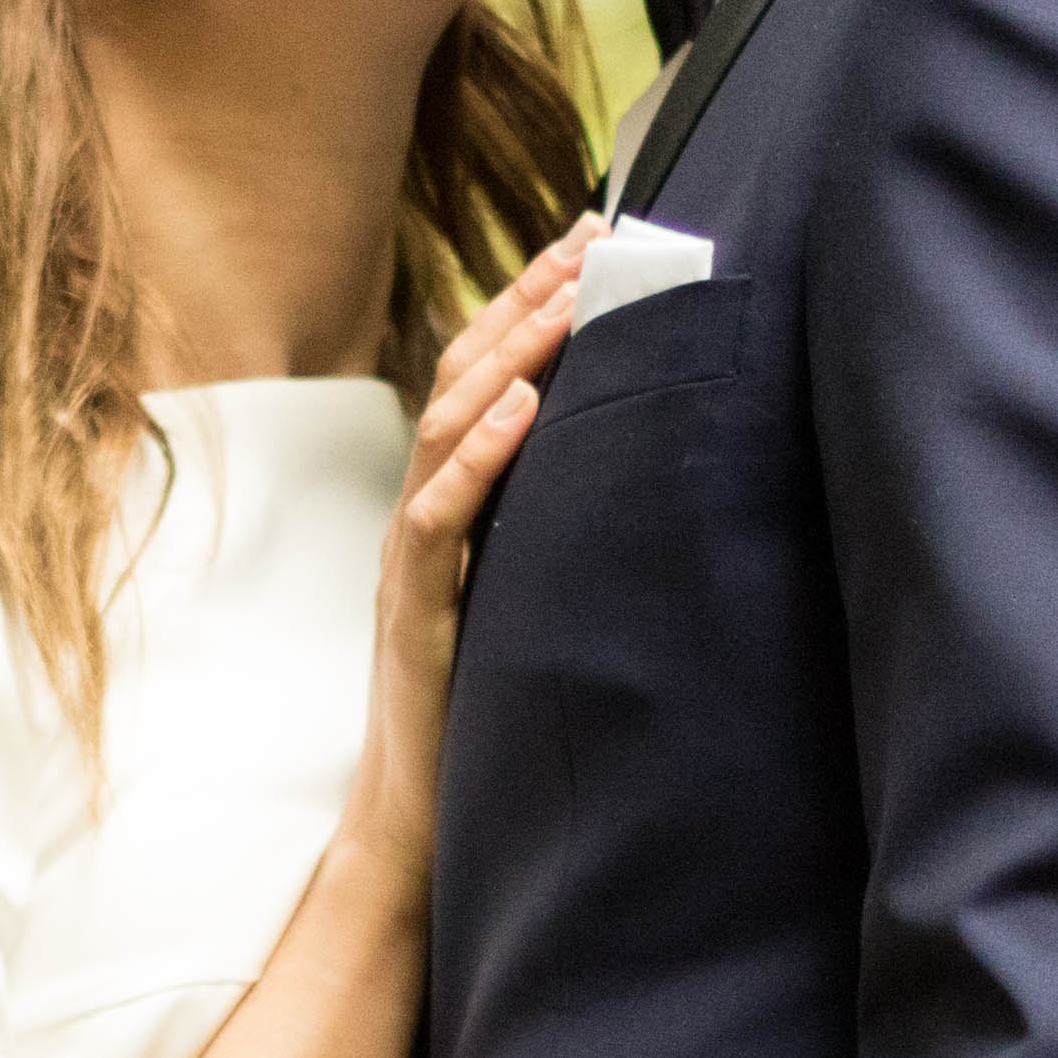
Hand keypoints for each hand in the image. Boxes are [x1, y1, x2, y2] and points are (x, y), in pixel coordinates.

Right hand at [344, 218, 589, 872]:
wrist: (417, 821)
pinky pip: (440, 517)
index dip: (532, 305)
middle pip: (464, 379)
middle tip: (591, 236)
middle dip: (527, 301)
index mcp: (451, 505)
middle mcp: (424, 515)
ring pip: (448, 429)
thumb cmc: (481, 713)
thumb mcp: (527, 603)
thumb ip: (556, 534)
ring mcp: (413, 559)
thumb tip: (643, 471)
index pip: (486, 377)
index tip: (594, 240)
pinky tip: (523, 406)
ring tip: (565, 296)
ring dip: (509, 354)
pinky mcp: (418, 611)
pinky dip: (479, 454)